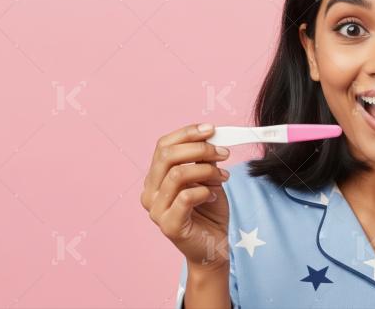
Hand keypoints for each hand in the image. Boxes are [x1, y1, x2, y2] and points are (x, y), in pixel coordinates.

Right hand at [140, 123, 231, 271]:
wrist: (213, 246)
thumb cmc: (209, 212)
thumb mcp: (208, 178)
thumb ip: (204, 160)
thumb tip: (211, 136)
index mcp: (155, 178)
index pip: (163, 146)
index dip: (187, 133)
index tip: (211, 129)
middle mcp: (150, 192)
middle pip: (167, 156)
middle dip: (200, 148)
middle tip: (224, 152)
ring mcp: (156, 210)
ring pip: (178, 174)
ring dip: (207, 170)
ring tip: (224, 176)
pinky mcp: (168, 225)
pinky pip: (186, 196)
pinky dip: (205, 190)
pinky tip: (214, 195)